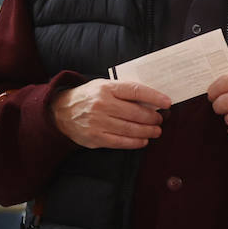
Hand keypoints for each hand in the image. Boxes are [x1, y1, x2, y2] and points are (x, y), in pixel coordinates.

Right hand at [51, 79, 170, 149]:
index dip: (154, 97)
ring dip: (147, 131)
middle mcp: (102, 104)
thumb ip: (123, 91)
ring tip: (156, 131)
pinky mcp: (95, 137)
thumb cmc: (88, 97)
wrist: (61, 111)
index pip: (136, 91)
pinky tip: (143, 141)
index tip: (167, 102)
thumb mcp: (103, 86)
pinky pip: (120, 142)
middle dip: (153, 117)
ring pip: (130, 129)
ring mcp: (98, 122)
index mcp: (106, 88)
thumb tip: (150, 99)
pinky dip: (135, 142)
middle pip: (135, 112)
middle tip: (161, 119)